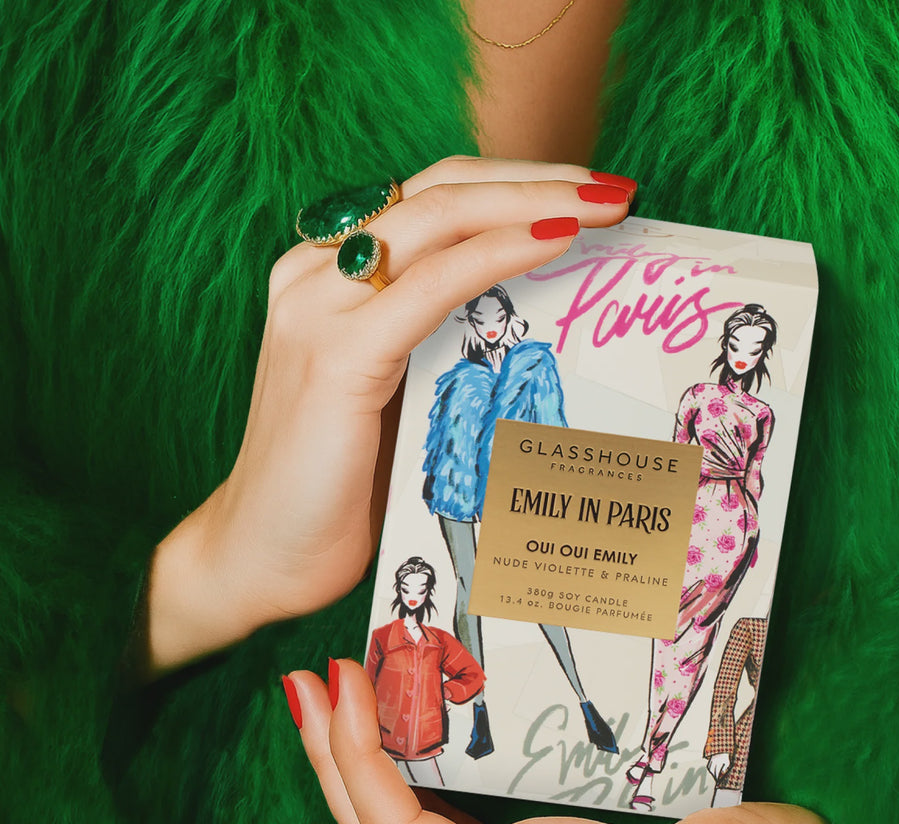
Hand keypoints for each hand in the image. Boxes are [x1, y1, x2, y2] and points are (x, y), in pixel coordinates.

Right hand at [144, 158, 633, 674]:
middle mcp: (315, 274)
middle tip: (615, 187)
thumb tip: (528, 321)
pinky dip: (499, 254)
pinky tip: (554, 240)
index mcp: (327, 276)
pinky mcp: (336, 356)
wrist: (263, 553)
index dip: (513, 184)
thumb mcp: (395, 394)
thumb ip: (437, 345)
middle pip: (441, 190)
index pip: (431, 201)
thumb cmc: (337, 484)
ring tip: (606, 203)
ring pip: (440, 217)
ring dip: (534, 200)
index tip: (588, 193)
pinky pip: (433, 285)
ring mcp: (319, 308)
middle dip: (538, 177)